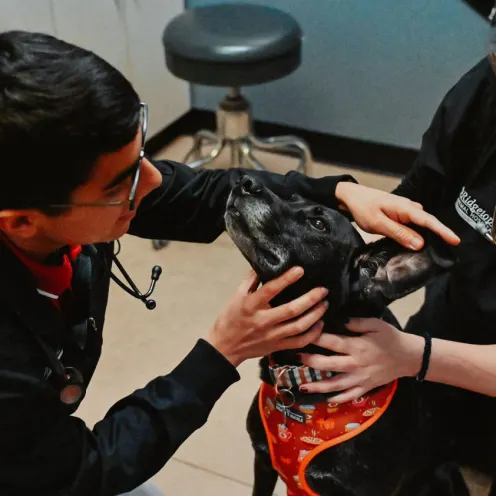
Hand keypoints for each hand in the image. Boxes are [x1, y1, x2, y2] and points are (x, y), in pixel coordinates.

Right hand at [207, 267, 327, 366]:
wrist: (224, 347)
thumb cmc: (230, 318)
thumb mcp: (236, 296)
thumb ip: (250, 280)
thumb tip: (263, 263)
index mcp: (251, 305)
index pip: (271, 290)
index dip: (287, 279)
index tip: (300, 269)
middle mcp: (263, 320)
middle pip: (292, 310)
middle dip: (311, 298)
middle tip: (323, 290)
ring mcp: (272, 336)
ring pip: (299, 326)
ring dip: (315, 314)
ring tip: (324, 304)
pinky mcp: (277, 347)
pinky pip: (299, 341)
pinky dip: (313, 333)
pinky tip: (320, 324)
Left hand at [297, 318, 423, 402]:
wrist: (409, 357)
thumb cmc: (390, 338)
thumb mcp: (376, 324)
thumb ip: (356, 322)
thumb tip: (339, 320)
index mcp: (357, 346)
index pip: (332, 342)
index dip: (316, 337)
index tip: (303, 333)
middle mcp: (355, 364)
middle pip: (328, 365)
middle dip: (310, 361)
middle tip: (296, 357)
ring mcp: (360, 379)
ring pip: (335, 384)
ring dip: (317, 385)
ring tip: (302, 385)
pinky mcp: (365, 387)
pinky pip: (349, 395)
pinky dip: (337, 399)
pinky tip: (326, 400)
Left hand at [335, 182, 459, 249]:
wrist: (350, 197)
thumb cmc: (362, 208)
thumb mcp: (378, 223)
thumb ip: (398, 233)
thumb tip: (420, 244)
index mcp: (405, 208)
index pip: (428, 221)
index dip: (443, 231)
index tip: (455, 241)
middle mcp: (409, 207)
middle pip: (428, 223)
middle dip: (439, 236)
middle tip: (447, 252)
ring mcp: (405, 210)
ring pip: (421, 225)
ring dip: (427, 236)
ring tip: (435, 251)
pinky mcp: (400, 214)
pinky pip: (413, 225)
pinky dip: (417, 234)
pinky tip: (416, 244)